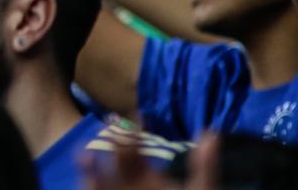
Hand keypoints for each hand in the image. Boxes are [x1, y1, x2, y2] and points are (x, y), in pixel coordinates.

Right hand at [84, 134, 217, 189]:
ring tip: (86, 156)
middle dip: (112, 140)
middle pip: (114, 157)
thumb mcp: (198, 188)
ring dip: (89, 166)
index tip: (138, 115)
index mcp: (144, 173)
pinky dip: (89, 186)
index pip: (134, 146)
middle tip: (110, 124)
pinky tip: (91, 180)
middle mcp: (126, 181)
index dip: (134, 130)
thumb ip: (204, 166)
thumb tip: (211, 133)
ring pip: (96, 177)